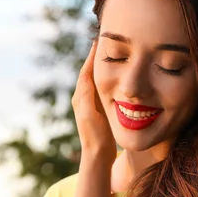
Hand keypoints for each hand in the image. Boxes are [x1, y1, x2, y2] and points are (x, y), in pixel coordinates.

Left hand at [72, 39, 116, 163]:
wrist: (97, 155)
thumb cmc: (95, 136)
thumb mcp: (90, 114)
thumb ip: (87, 95)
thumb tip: (86, 75)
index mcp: (80, 97)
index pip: (86, 70)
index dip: (92, 56)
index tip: (100, 40)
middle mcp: (83, 98)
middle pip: (90, 72)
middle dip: (97, 57)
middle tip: (105, 40)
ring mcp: (90, 104)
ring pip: (96, 79)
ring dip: (102, 66)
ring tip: (111, 52)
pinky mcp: (98, 109)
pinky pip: (102, 88)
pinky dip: (108, 78)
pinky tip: (117, 75)